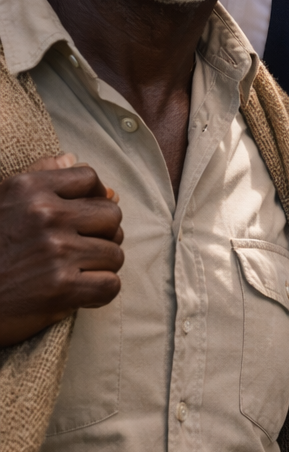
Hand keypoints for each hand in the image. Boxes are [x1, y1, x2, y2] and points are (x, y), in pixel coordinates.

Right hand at [0, 153, 123, 348]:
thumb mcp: (2, 200)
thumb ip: (39, 176)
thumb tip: (73, 158)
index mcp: (29, 189)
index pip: (89, 177)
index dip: (95, 196)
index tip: (86, 215)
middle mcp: (45, 214)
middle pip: (111, 216)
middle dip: (103, 234)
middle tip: (82, 248)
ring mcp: (56, 251)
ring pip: (115, 253)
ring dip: (100, 267)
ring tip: (77, 272)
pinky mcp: (61, 287)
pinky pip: (110, 285)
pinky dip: (99, 293)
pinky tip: (80, 293)